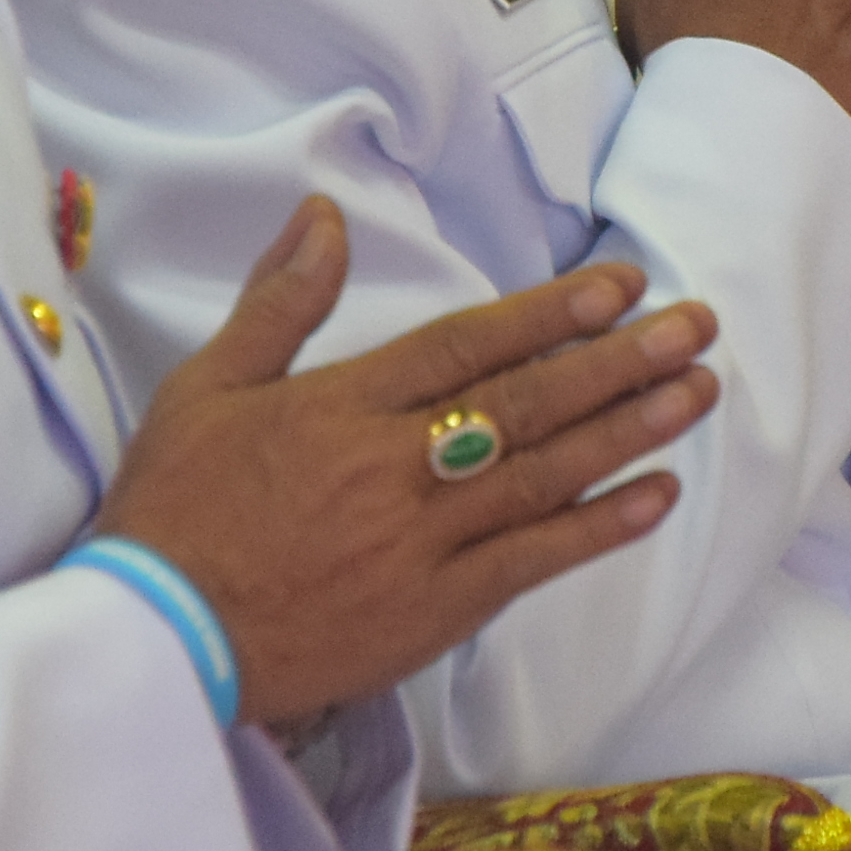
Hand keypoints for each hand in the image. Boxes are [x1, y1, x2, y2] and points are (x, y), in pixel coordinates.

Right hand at [100, 203, 723, 731]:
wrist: (153, 636)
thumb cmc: (173, 508)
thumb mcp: (206, 385)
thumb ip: (278, 301)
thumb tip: (325, 214)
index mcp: (344, 405)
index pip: (467, 345)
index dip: (549, 313)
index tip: (619, 285)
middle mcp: (395, 467)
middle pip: (527, 403)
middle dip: (620, 360)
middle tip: (697, 326)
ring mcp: (421, 543)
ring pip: (544, 476)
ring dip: (630, 432)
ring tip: (697, 391)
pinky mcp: (433, 611)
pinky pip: (532, 563)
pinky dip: (599, 529)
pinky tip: (657, 496)